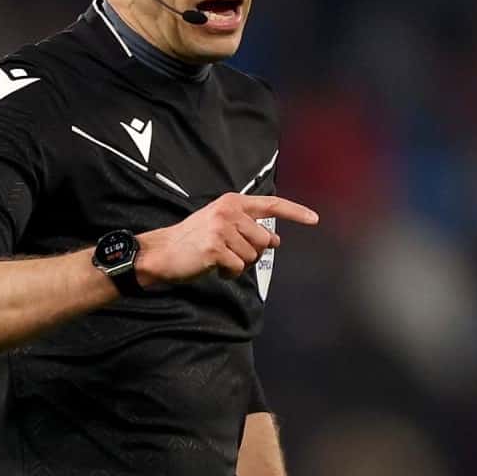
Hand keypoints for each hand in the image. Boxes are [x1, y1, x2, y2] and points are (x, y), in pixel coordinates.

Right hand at [137, 193, 317, 285]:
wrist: (163, 251)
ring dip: (238, 263)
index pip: (271, 205)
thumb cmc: (193, 239)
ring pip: (252, 256)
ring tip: (218, 258)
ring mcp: (222, 229)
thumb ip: (248, 227)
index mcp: (232, 202)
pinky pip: (238, 267)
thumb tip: (275, 240)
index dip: (295, 212)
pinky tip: (214, 267)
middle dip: (252, 252)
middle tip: (230, 252)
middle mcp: (229, 212)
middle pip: (264, 240)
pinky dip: (229, 273)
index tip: (314, 219)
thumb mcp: (221, 224)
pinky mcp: (216, 248)